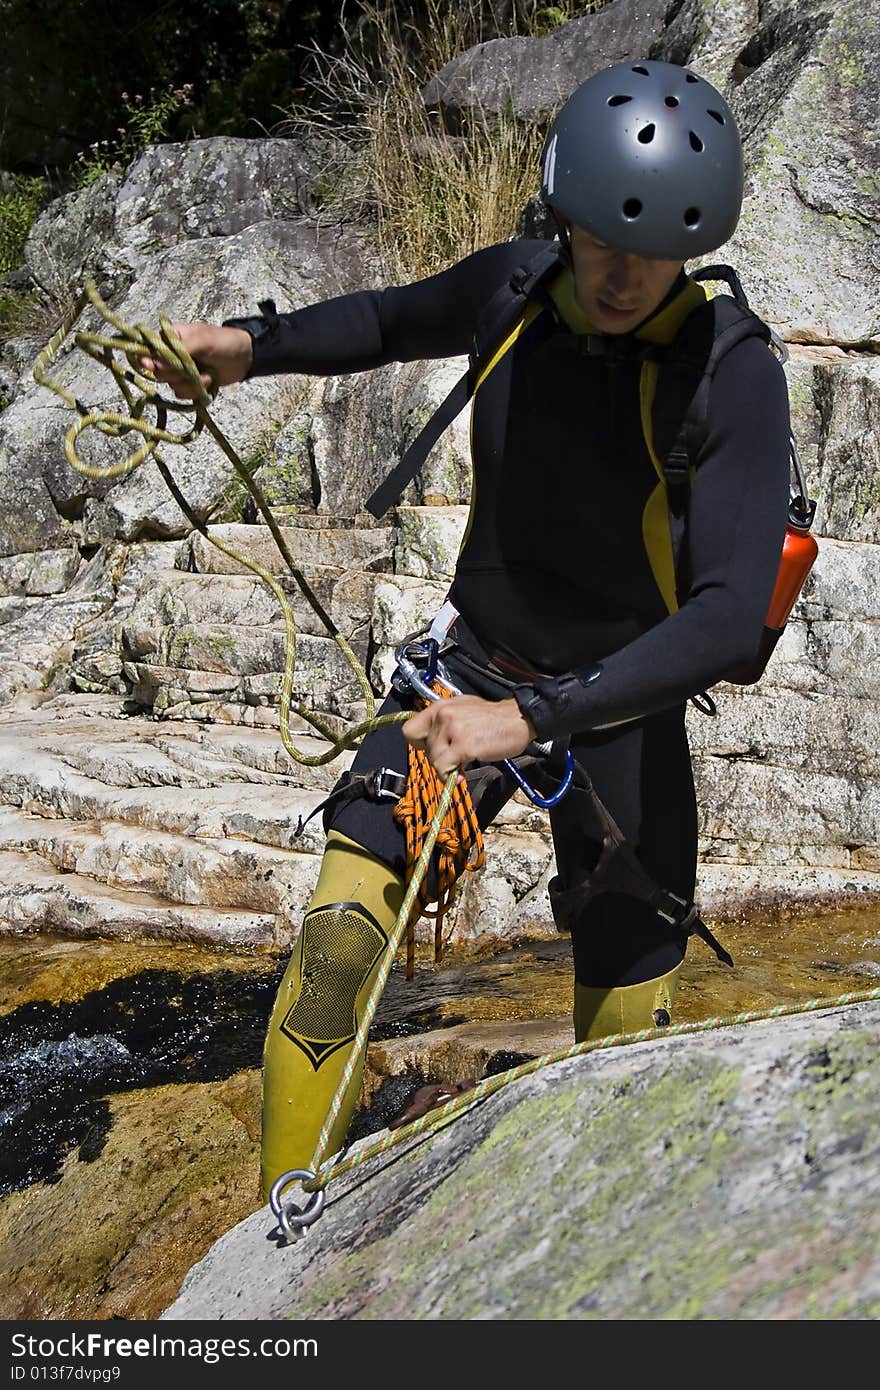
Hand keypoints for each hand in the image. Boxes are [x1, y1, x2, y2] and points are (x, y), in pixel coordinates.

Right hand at [131, 322, 252, 399]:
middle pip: (157, 371)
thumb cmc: (224, 342)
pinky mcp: (188, 385)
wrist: (246, 358)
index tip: (148, 365)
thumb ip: (177, 351)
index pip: (147, 348)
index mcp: (170, 337)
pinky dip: (196, 390)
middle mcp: (170, 354)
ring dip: (190, 382)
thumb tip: (151, 363)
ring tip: (207, 372)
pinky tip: (208, 381)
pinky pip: (182, 394)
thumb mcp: (202, 341)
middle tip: (191, 367)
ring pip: (170, 385)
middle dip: (176, 372)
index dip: (147, 358)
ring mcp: (179, 371)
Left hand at [401, 695, 535, 776]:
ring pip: (434, 760)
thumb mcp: (463, 711)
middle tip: (455, 759)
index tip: (433, 749)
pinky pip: (444, 768)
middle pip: (424, 748)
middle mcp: (443, 715)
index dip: (420, 744)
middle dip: (439, 757)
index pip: (410, 730)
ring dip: (446, 768)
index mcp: (440, 707)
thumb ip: (445, 724)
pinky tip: (461, 774)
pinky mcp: (463, 745)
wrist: (518, 718)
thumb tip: (433, 745)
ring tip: (461, 765)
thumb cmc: (494, 718)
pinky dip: (451, 776)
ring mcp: (453, 729)